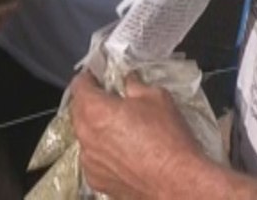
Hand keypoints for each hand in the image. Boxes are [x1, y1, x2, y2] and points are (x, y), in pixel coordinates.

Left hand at [70, 71, 206, 197]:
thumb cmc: (167, 139)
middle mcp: (86, 136)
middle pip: (79, 111)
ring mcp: (89, 161)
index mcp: (95, 111)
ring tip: (121, 128)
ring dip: (97, 128)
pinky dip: (103, 151)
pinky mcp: (97, 180)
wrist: (177, 182)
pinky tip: (123, 151)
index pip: (79, 85)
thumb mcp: (156, 97)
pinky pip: (94, 158)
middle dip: (92, 102)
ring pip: (86, 136)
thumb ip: (134, 84)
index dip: (89, 77)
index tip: (98, 75)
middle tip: (112, 98)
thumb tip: (128, 80)